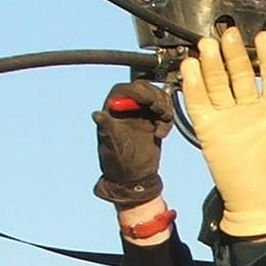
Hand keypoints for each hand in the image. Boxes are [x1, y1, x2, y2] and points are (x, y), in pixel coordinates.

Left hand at [92, 80, 172, 208]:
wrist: (133, 177)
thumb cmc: (117, 162)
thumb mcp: (112, 145)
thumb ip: (106, 128)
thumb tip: (96, 115)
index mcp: (112, 107)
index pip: (127, 90)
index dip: (139, 92)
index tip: (150, 102)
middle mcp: (127, 105)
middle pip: (145, 89)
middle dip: (156, 98)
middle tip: (161, 113)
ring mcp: (142, 110)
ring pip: (158, 97)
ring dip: (165, 108)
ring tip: (162, 125)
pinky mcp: (155, 118)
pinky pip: (166, 109)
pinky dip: (168, 119)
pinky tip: (161, 134)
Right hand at [178, 27, 265, 237]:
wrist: (259, 206)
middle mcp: (251, 111)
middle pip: (241, 74)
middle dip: (235, 53)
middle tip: (230, 32)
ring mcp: (230, 118)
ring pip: (219, 84)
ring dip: (213, 63)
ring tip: (208, 44)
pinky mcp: (210, 129)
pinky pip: (200, 103)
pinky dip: (195, 85)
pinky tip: (190, 66)